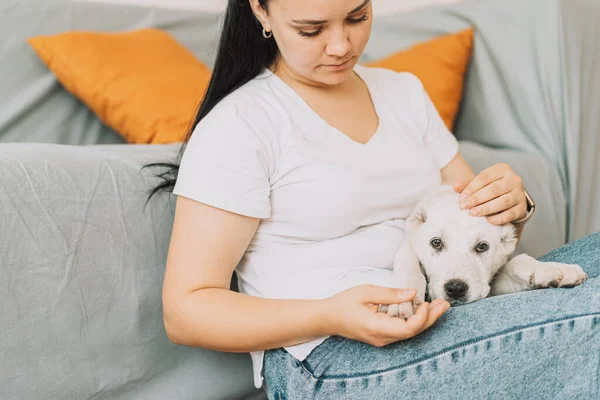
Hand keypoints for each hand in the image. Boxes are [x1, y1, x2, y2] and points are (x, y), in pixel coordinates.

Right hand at [323, 285, 449, 346]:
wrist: (327, 318)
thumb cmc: (343, 303)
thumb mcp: (366, 292)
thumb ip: (390, 294)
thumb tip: (412, 293)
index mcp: (377, 328)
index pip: (408, 329)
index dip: (421, 317)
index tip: (424, 302)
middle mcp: (382, 338)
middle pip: (413, 332)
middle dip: (431, 318)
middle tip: (445, 303)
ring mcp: (383, 339)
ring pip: (410, 332)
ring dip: (426, 319)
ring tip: (439, 305)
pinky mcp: (383, 336)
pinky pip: (403, 331)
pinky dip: (415, 320)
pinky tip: (422, 310)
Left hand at [453, 163, 527, 224]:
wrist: (510, 199)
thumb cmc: (491, 189)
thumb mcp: (480, 184)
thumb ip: (468, 185)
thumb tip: (455, 186)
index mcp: (502, 169)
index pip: (485, 177)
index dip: (472, 188)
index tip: (461, 198)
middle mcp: (514, 180)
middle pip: (494, 189)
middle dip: (477, 199)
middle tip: (464, 207)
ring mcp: (520, 194)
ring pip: (504, 201)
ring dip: (487, 208)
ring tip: (473, 213)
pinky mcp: (522, 208)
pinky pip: (511, 214)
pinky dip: (499, 218)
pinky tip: (488, 221)